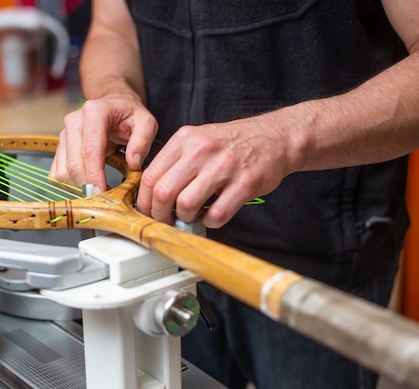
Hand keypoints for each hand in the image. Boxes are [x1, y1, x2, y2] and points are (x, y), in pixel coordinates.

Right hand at [49, 94, 157, 192]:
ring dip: (79, 187)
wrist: (114, 105)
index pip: (90, 150)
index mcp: (94, 113)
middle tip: (105, 198)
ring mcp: (64, 135)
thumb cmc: (130, 115)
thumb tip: (134, 163)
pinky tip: (88, 185)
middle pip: (73, 164)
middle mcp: (74, 122)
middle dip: (88, 185)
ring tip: (100, 190)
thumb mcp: (146, 122)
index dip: (94, 175)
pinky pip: (57, 173)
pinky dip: (71, 185)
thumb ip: (143, 141)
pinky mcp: (60, 147)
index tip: (103, 193)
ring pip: (62, 171)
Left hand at [136, 115, 296, 227]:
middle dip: (160, 215)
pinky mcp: (245, 183)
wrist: (274, 137)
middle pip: (164, 192)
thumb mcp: (198, 139)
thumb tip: (152, 193)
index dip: (145, 201)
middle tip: (166, 221)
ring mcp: (224, 167)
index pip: (150, 176)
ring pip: (186, 205)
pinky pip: (217, 214)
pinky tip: (212, 216)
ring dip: (186, 218)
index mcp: (185, 139)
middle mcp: (202, 150)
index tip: (148, 211)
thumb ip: (174, 161)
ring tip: (192, 216)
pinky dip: (210, 222)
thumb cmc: (233, 143)